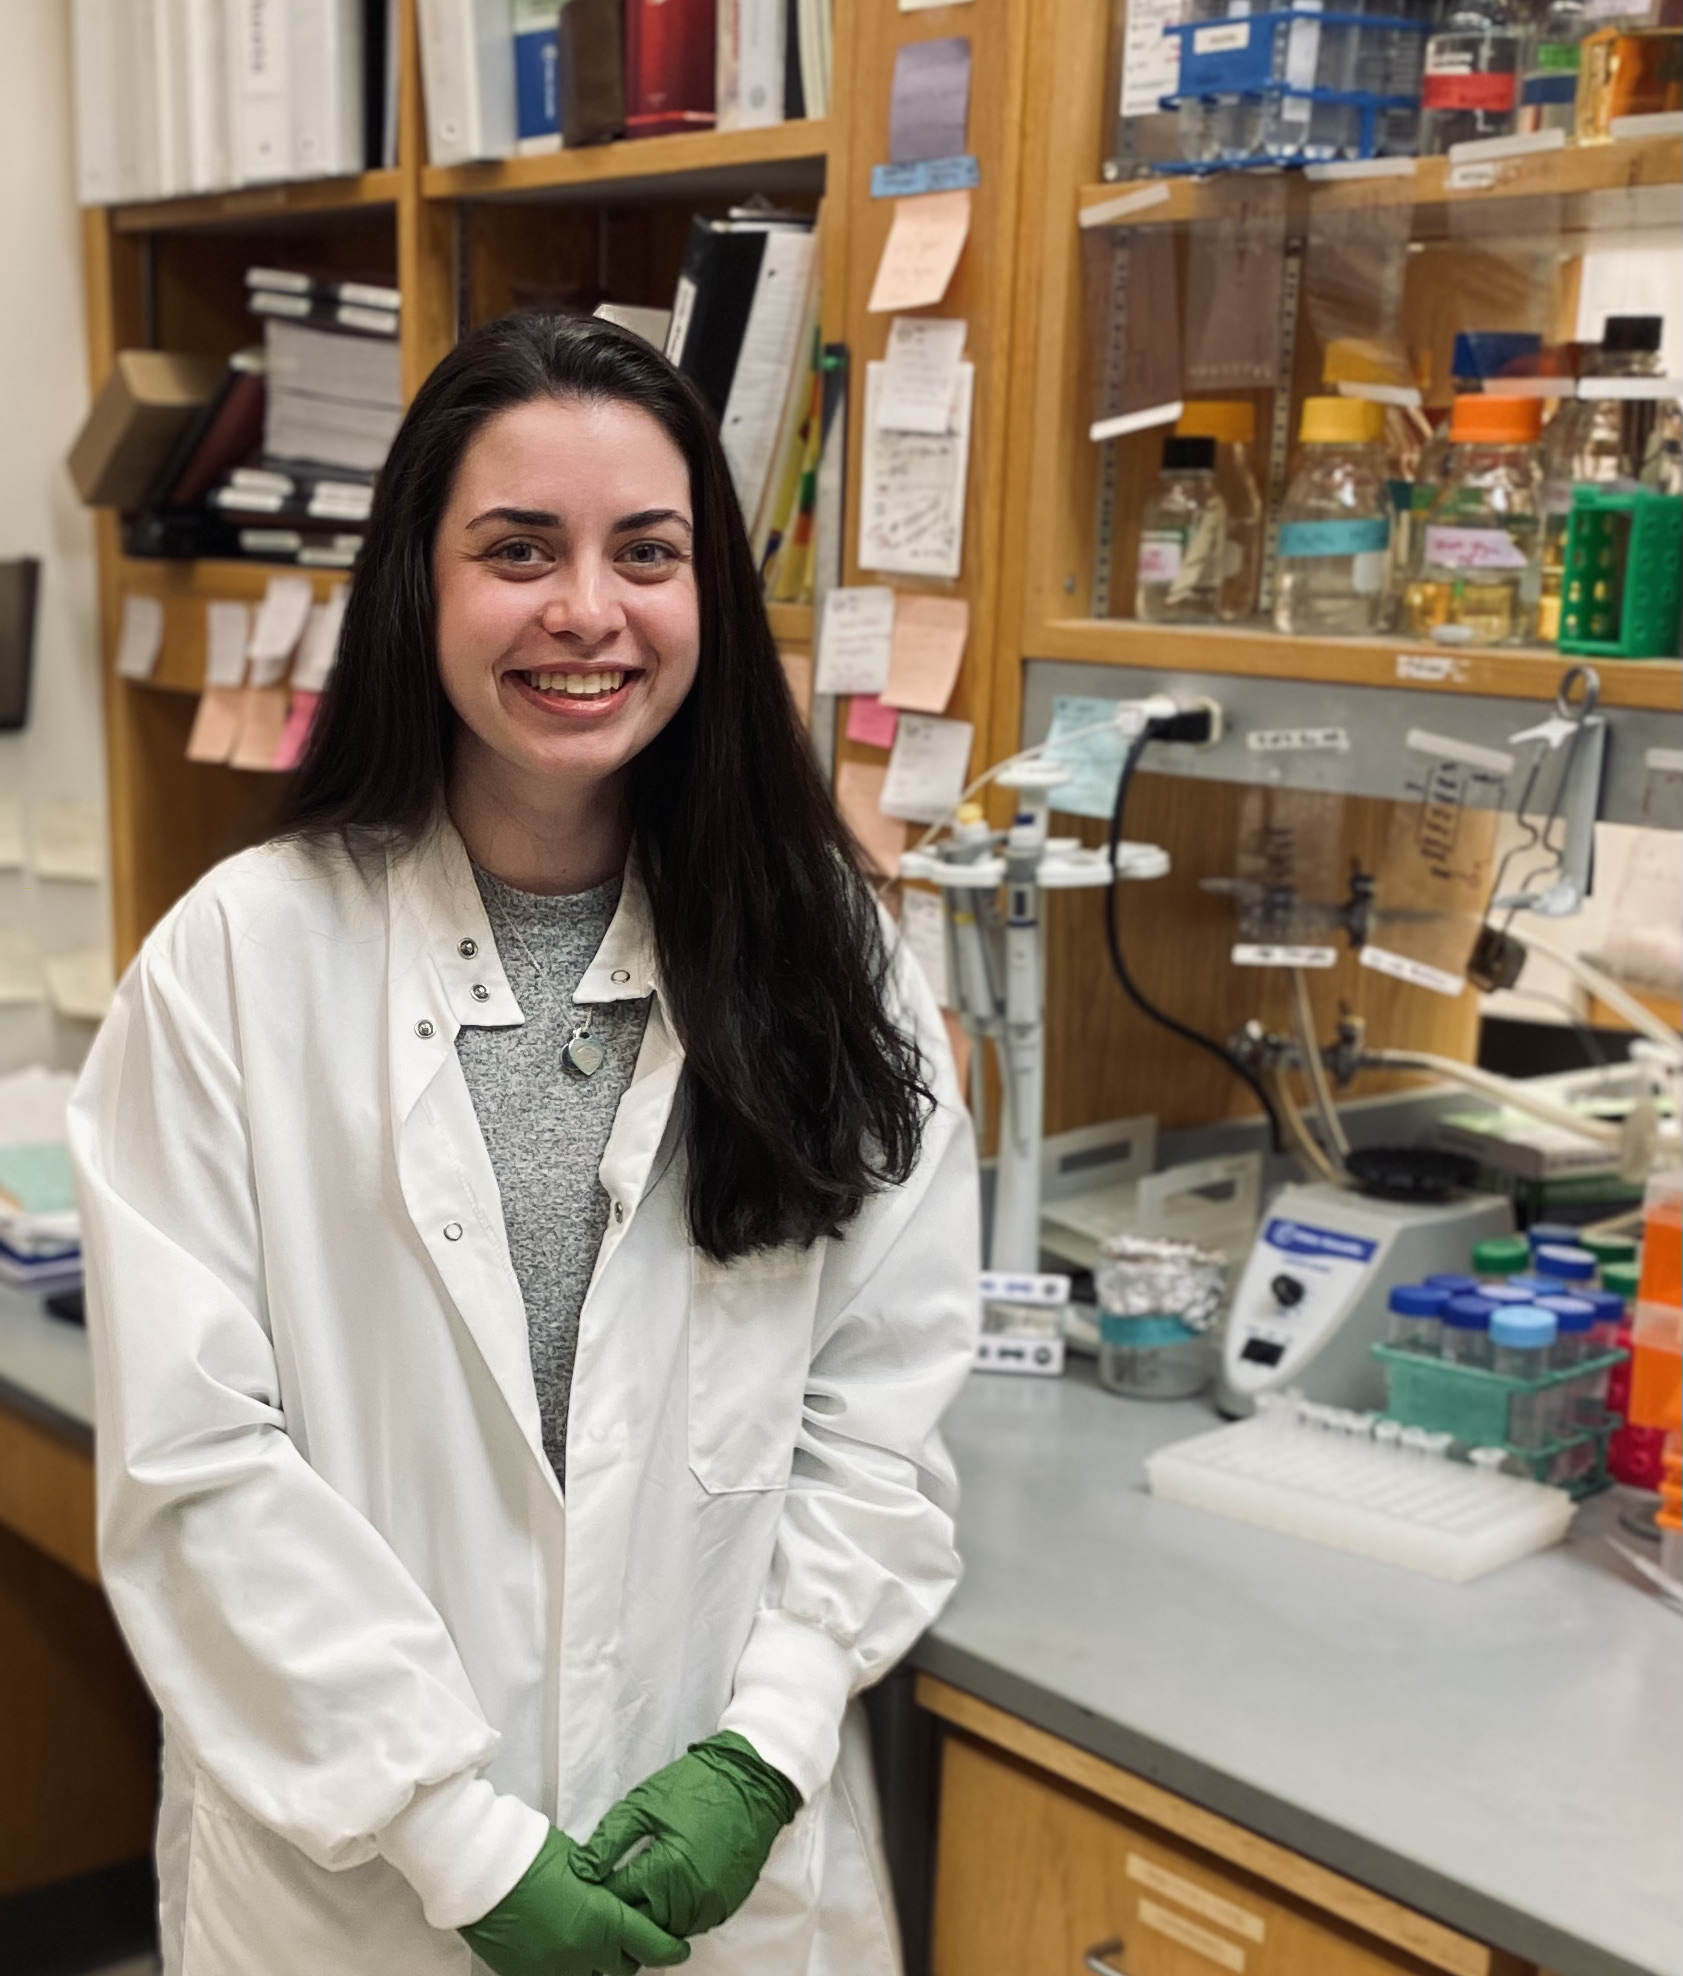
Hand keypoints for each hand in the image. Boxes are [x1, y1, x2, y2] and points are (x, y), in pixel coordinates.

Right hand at [460, 1826, 689, 1975]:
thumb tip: (612, 1893)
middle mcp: (582, 1953)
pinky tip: (564, 1952)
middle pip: (623, 1968)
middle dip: (631, 1955)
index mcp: (601, 1919)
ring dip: (598, 1965)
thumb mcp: (580, 1862)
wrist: (477, 1869)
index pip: (650, 1944)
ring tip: (596, 1948)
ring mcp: (553, 1970)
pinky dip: (567, 1968)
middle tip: (631, 1939)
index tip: (678, 1948)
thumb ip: (602, 1885)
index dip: (669, 1948)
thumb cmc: (530, 1853)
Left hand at [572, 1733, 800, 1938]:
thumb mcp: (643, 1803)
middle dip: (621, 1914)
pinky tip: (662, 1896)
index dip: (598, 1895)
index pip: (619, 1901)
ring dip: (648, 1918)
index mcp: (667, 1869)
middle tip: (605, 1897)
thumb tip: (578, 1871)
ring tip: (633, 1897)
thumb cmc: (694, 1785)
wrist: (752, 1780)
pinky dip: (673, 1916)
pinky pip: (691, 1925)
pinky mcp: (727, 1906)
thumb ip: (608, 1840)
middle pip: (642, 1925)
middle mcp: (691, 1897)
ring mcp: (712, 1906)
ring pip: (667, 1931)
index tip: (585, 1889)